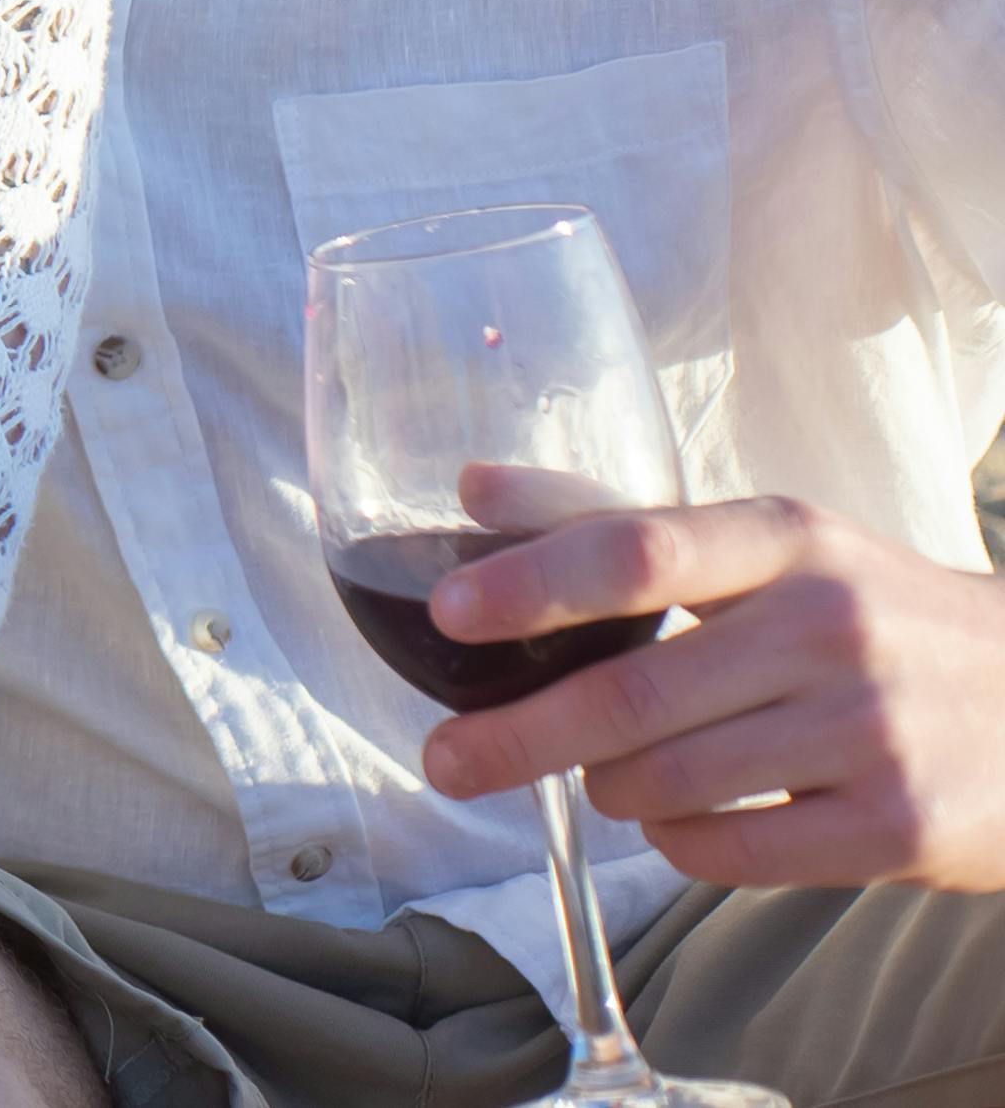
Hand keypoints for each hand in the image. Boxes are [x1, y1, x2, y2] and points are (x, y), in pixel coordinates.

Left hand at [417, 482, 1004, 886]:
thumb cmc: (873, 617)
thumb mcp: (773, 544)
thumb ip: (620, 518)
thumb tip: (472, 491)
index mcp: (788, 541)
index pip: (639, 550)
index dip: (532, 583)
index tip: (447, 613)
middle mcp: (830, 627)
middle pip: (631, 693)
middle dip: (517, 734)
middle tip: (446, 759)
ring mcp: (872, 732)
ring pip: (669, 781)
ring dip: (608, 789)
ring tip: (608, 776)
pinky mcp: (899, 827)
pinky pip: (733, 854)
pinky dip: (677, 845)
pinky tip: (679, 823)